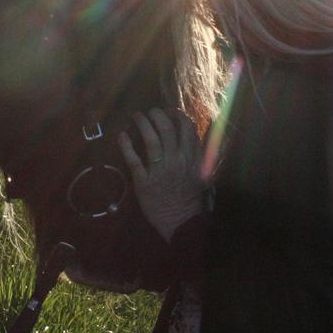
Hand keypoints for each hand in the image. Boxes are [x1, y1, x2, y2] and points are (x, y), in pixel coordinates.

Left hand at [118, 109, 205, 242]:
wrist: (181, 222)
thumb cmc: (191, 198)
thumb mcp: (204, 173)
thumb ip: (204, 152)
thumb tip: (210, 131)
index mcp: (192, 158)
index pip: (187, 129)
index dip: (177, 116)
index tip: (170, 111)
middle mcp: (177, 161)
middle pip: (166, 129)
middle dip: (157, 115)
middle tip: (150, 111)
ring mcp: (160, 171)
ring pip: (151, 140)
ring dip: (142, 124)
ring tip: (136, 116)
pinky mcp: (144, 182)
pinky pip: (134, 160)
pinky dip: (126, 146)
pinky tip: (122, 135)